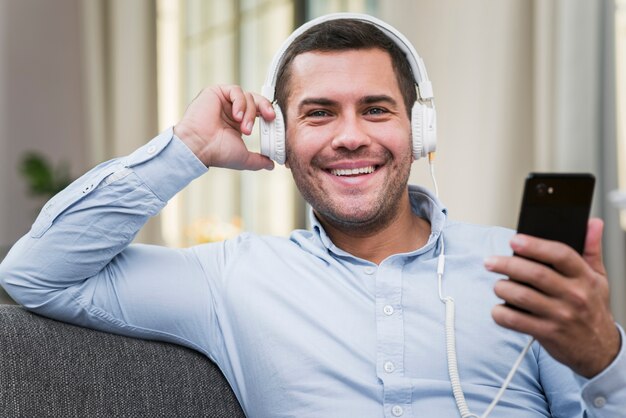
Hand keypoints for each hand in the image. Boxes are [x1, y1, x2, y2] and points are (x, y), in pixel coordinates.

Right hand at [174, 85, 275, 169]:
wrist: (199, 147)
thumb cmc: (216, 152)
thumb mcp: (244, 158)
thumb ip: (259, 160)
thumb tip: (271, 165)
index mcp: (237, 123)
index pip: (259, 112)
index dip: (268, 115)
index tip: (275, 123)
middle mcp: (231, 110)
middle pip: (256, 100)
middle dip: (265, 108)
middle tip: (270, 118)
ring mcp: (223, 101)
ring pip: (248, 96)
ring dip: (250, 112)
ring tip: (244, 128)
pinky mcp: (216, 92)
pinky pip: (236, 90)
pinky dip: (240, 103)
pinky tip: (236, 116)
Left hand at [486, 218, 620, 377]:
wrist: (599, 350)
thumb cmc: (592, 308)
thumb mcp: (598, 278)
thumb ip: (591, 250)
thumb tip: (592, 223)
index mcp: (584, 278)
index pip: (560, 255)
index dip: (535, 245)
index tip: (515, 240)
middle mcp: (574, 296)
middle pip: (535, 273)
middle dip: (507, 264)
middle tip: (490, 261)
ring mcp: (560, 316)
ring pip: (522, 296)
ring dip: (502, 287)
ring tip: (497, 284)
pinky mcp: (547, 333)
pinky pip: (515, 320)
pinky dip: (501, 313)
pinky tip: (499, 308)